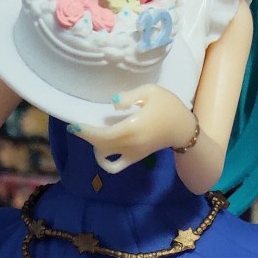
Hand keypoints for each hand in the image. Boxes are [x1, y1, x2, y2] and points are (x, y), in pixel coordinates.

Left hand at [71, 85, 194, 173]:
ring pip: (105, 157)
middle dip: (87, 137)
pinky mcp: (135, 158)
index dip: (86, 131)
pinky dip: (106, 161)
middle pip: (100, 146)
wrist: (183, 129)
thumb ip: (129, 96)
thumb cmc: (169, 106)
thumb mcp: (151, 92)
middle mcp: (129, 144)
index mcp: (131, 128)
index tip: (74, 125)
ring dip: (96, 147)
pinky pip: (115, 166)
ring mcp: (132, 154)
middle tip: (78, 126)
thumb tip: (112, 103)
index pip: (102, 135)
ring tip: (95, 135)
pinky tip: (105, 148)